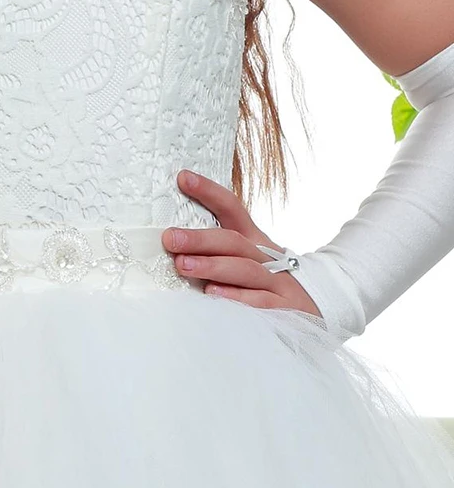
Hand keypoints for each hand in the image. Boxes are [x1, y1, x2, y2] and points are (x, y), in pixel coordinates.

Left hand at [161, 170, 321, 317]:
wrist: (317, 309)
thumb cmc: (265, 282)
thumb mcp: (245, 260)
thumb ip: (214, 250)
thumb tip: (171, 239)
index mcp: (254, 239)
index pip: (232, 208)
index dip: (209, 191)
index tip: (183, 178)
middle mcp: (267, 256)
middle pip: (233, 241)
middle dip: (200, 239)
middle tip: (170, 238)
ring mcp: (279, 282)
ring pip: (245, 269)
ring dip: (212, 266)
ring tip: (183, 264)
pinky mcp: (286, 308)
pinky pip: (260, 302)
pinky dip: (236, 297)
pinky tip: (212, 294)